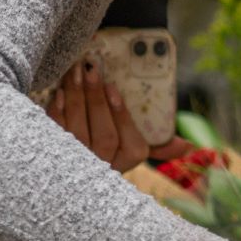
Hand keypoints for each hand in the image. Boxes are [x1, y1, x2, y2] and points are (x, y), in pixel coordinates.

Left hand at [46, 58, 172, 171]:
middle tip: (92, 70)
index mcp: (128, 161)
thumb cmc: (112, 147)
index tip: (113, 89)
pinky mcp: (53, 155)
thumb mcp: (136, 147)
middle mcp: (103, 167)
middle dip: (96, 100)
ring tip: (75, 72)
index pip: (131, 144)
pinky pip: (56, 134)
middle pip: (104, 136)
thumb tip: (187, 146)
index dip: (121, 116)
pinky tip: (59, 92)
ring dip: (75, 99)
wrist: (71, 169)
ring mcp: (77, 163)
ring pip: (78, 132)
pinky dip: (57, 112)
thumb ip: (161, 146)